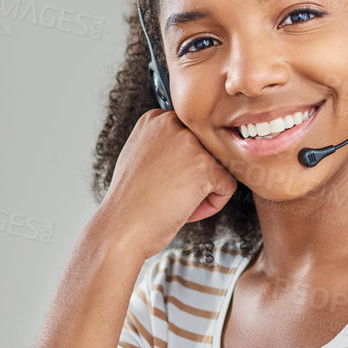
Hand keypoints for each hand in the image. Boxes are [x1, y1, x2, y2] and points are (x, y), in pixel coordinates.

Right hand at [97, 109, 239, 261]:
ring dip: (203, 190)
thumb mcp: (141, 157)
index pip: (192, 137)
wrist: (121, 229)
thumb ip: (167, 144)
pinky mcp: (205, 166)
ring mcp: (190, 143)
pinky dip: (212, 205)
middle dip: (195, 175)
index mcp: (156, 119)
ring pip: (220, 167)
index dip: (182, 165)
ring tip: (175, 200)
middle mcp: (172, 123)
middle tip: (168, 193)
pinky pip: (227, 186)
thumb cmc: (131, 202)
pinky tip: (185, 209)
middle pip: (208, 151)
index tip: (162, 181)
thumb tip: (196, 148)